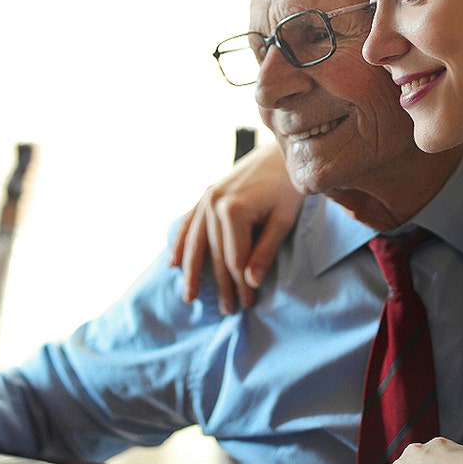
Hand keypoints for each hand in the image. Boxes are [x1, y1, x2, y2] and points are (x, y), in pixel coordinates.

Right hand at [169, 143, 300, 312]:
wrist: (282, 154)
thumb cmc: (288, 188)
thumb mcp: (282, 221)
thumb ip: (264, 251)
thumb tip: (250, 283)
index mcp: (233, 210)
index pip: (235, 259)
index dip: (241, 285)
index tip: (247, 305)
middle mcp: (214, 203)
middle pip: (216, 254)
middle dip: (222, 284)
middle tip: (227, 309)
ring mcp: (207, 197)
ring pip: (196, 242)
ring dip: (192, 271)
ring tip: (190, 297)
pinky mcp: (207, 194)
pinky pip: (189, 223)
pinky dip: (181, 243)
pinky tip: (174, 263)